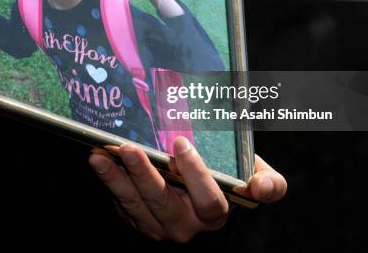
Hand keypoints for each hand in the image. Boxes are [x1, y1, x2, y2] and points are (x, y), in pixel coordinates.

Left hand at [89, 137, 286, 242]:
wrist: (202, 189)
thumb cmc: (229, 176)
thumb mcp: (252, 174)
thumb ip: (268, 181)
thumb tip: (261, 187)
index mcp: (215, 214)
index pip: (209, 202)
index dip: (195, 175)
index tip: (180, 143)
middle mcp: (186, 225)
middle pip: (163, 204)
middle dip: (144, 176)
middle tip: (128, 148)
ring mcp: (159, 225)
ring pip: (135, 205)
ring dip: (115, 179)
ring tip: (99, 155)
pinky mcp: (138, 220)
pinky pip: (121, 204)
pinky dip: (108, 182)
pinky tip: (98, 161)